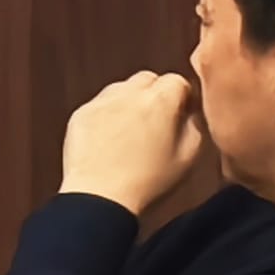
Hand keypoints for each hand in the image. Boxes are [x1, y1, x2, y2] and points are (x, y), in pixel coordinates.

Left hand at [59, 72, 208, 217]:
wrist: (100, 196)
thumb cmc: (149, 181)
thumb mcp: (188, 158)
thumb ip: (194, 127)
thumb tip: (188, 113)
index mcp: (158, 101)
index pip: (176, 80)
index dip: (182, 96)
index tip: (183, 113)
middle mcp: (127, 94)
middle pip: (147, 79)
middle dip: (156, 94)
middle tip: (160, 120)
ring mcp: (100, 102)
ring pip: (122, 88)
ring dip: (131, 101)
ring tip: (135, 131)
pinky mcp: (80, 113)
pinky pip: (100, 104)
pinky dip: (109, 114)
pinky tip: (112, 138)